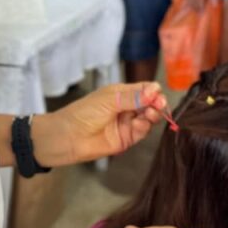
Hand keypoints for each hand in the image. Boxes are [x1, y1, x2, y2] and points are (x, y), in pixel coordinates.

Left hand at [38, 83, 168, 165]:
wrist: (69, 137)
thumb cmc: (84, 113)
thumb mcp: (109, 100)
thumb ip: (132, 96)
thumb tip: (154, 89)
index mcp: (121, 93)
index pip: (144, 89)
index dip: (153, 91)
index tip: (157, 93)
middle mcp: (126, 107)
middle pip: (149, 103)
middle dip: (156, 103)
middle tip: (159, 104)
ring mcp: (127, 123)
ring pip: (148, 118)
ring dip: (153, 114)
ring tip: (151, 113)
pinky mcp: (127, 139)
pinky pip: (142, 131)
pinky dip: (145, 127)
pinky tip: (141, 123)